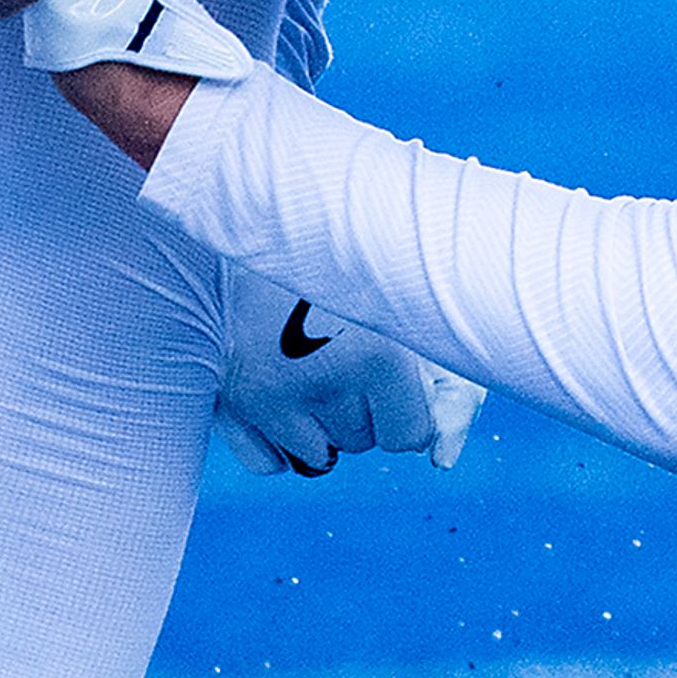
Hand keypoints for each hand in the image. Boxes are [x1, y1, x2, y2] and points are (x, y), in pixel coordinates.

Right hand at [213, 264, 484, 478]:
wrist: (265, 215)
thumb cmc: (358, 257)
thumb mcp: (416, 301)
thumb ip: (450, 380)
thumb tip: (442, 460)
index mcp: (376, 354)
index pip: (409, 436)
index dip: (410, 407)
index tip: (397, 369)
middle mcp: (319, 381)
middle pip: (362, 440)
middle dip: (366, 405)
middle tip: (349, 344)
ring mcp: (266, 396)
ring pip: (317, 454)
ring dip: (324, 420)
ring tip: (315, 357)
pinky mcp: (226, 400)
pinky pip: (269, 462)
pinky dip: (280, 438)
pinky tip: (283, 385)